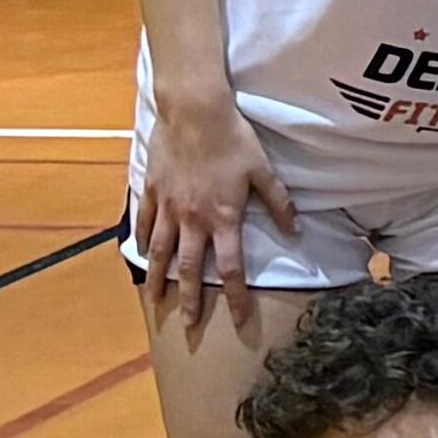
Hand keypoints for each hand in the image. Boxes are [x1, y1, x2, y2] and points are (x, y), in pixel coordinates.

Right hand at [130, 87, 299, 313]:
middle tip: (188, 325)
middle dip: (190, 300)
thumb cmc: (233, 140)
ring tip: (156, 300)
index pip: (231, 267)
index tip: (239, 318)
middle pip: (190, 268)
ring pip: (161, 251)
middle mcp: (193, 219)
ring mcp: (168, 206)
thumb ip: (279, 204)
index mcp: (223, 218)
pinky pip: (145, 221)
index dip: (236, 296)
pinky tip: (141, 254)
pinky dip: (143, 240)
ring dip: (159, 278)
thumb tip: (295, 231)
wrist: (194, 112)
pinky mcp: (151, 190)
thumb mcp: (264, 172)